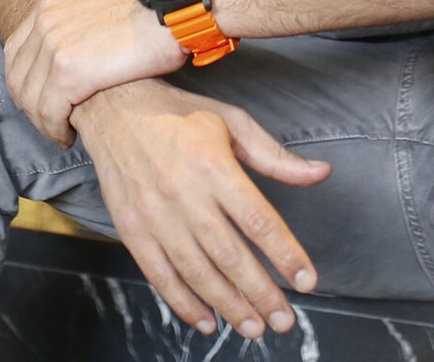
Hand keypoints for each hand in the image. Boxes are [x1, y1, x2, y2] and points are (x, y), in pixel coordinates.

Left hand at [4, 0, 187, 144]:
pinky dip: (56, 129)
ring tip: (64, 134)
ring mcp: (54, 47)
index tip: (45, 100)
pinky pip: (49, 112)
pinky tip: (70, 136)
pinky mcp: (69, 73)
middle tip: (54, 123)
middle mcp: (45, 23)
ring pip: (32, 100)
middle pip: (19, 79)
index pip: (17, 53)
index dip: (27, 83)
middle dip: (33, 107)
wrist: (179, 10)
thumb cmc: (158, 2)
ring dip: (44, 123)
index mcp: (51, 6)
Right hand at [72, 80, 330, 338]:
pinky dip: (182, 302)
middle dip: (261, 293)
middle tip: (284, 320)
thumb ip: (275, 156)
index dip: (286, 255)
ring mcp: (155, 215)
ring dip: (227, 304)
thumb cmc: (179, 114)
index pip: (258, 220)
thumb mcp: (233, 122)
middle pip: (230, 254)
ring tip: (252, 326)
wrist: (113, 107)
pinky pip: (159, 274)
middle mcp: (185, 194)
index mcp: (214, 166)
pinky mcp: (131, 228)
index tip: (307, 280)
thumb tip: (320, 173)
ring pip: (196, 271)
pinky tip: (205, 320)